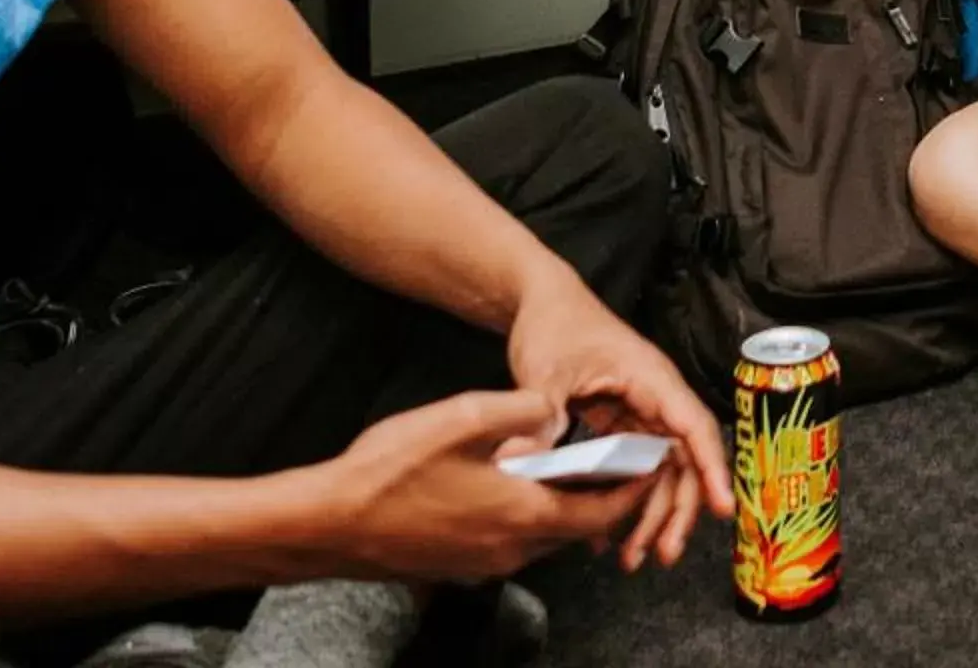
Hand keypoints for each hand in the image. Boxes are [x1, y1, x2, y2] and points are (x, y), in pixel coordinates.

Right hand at [313, 388, 664, 582]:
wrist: (328, 523)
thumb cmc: (390, 472)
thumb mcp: (463, 416)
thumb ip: (521, 411)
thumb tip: (554, 411)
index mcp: (523, 515)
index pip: (600, 512)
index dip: (630, 490)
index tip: (649, 466)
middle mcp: (510, 550)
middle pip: (575, 527)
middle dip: (599, 496)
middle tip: (613, 461)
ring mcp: (482, 564)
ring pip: (541, 535)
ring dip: (561, 507)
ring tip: (566, 467)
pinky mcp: (458, 566)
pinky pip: (509, 542)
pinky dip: (526, 516)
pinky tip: (509, 485)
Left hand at [506, 276, 732, 570]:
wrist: (539, 304)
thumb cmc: (556, 325)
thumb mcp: (546, 369)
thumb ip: (545, 416)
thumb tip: (530, 461)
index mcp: (651, 380)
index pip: (693, 426)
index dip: (711, 468)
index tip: (722, 508)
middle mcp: (654, 401)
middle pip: (681, 461)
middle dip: (679, 510)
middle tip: (663, 554)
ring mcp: (638, 416)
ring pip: (658, 473)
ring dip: (650, 516)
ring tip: (633, 558)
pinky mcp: (618, 428)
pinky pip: (631, 472)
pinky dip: (623, 503)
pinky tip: (605, 536)